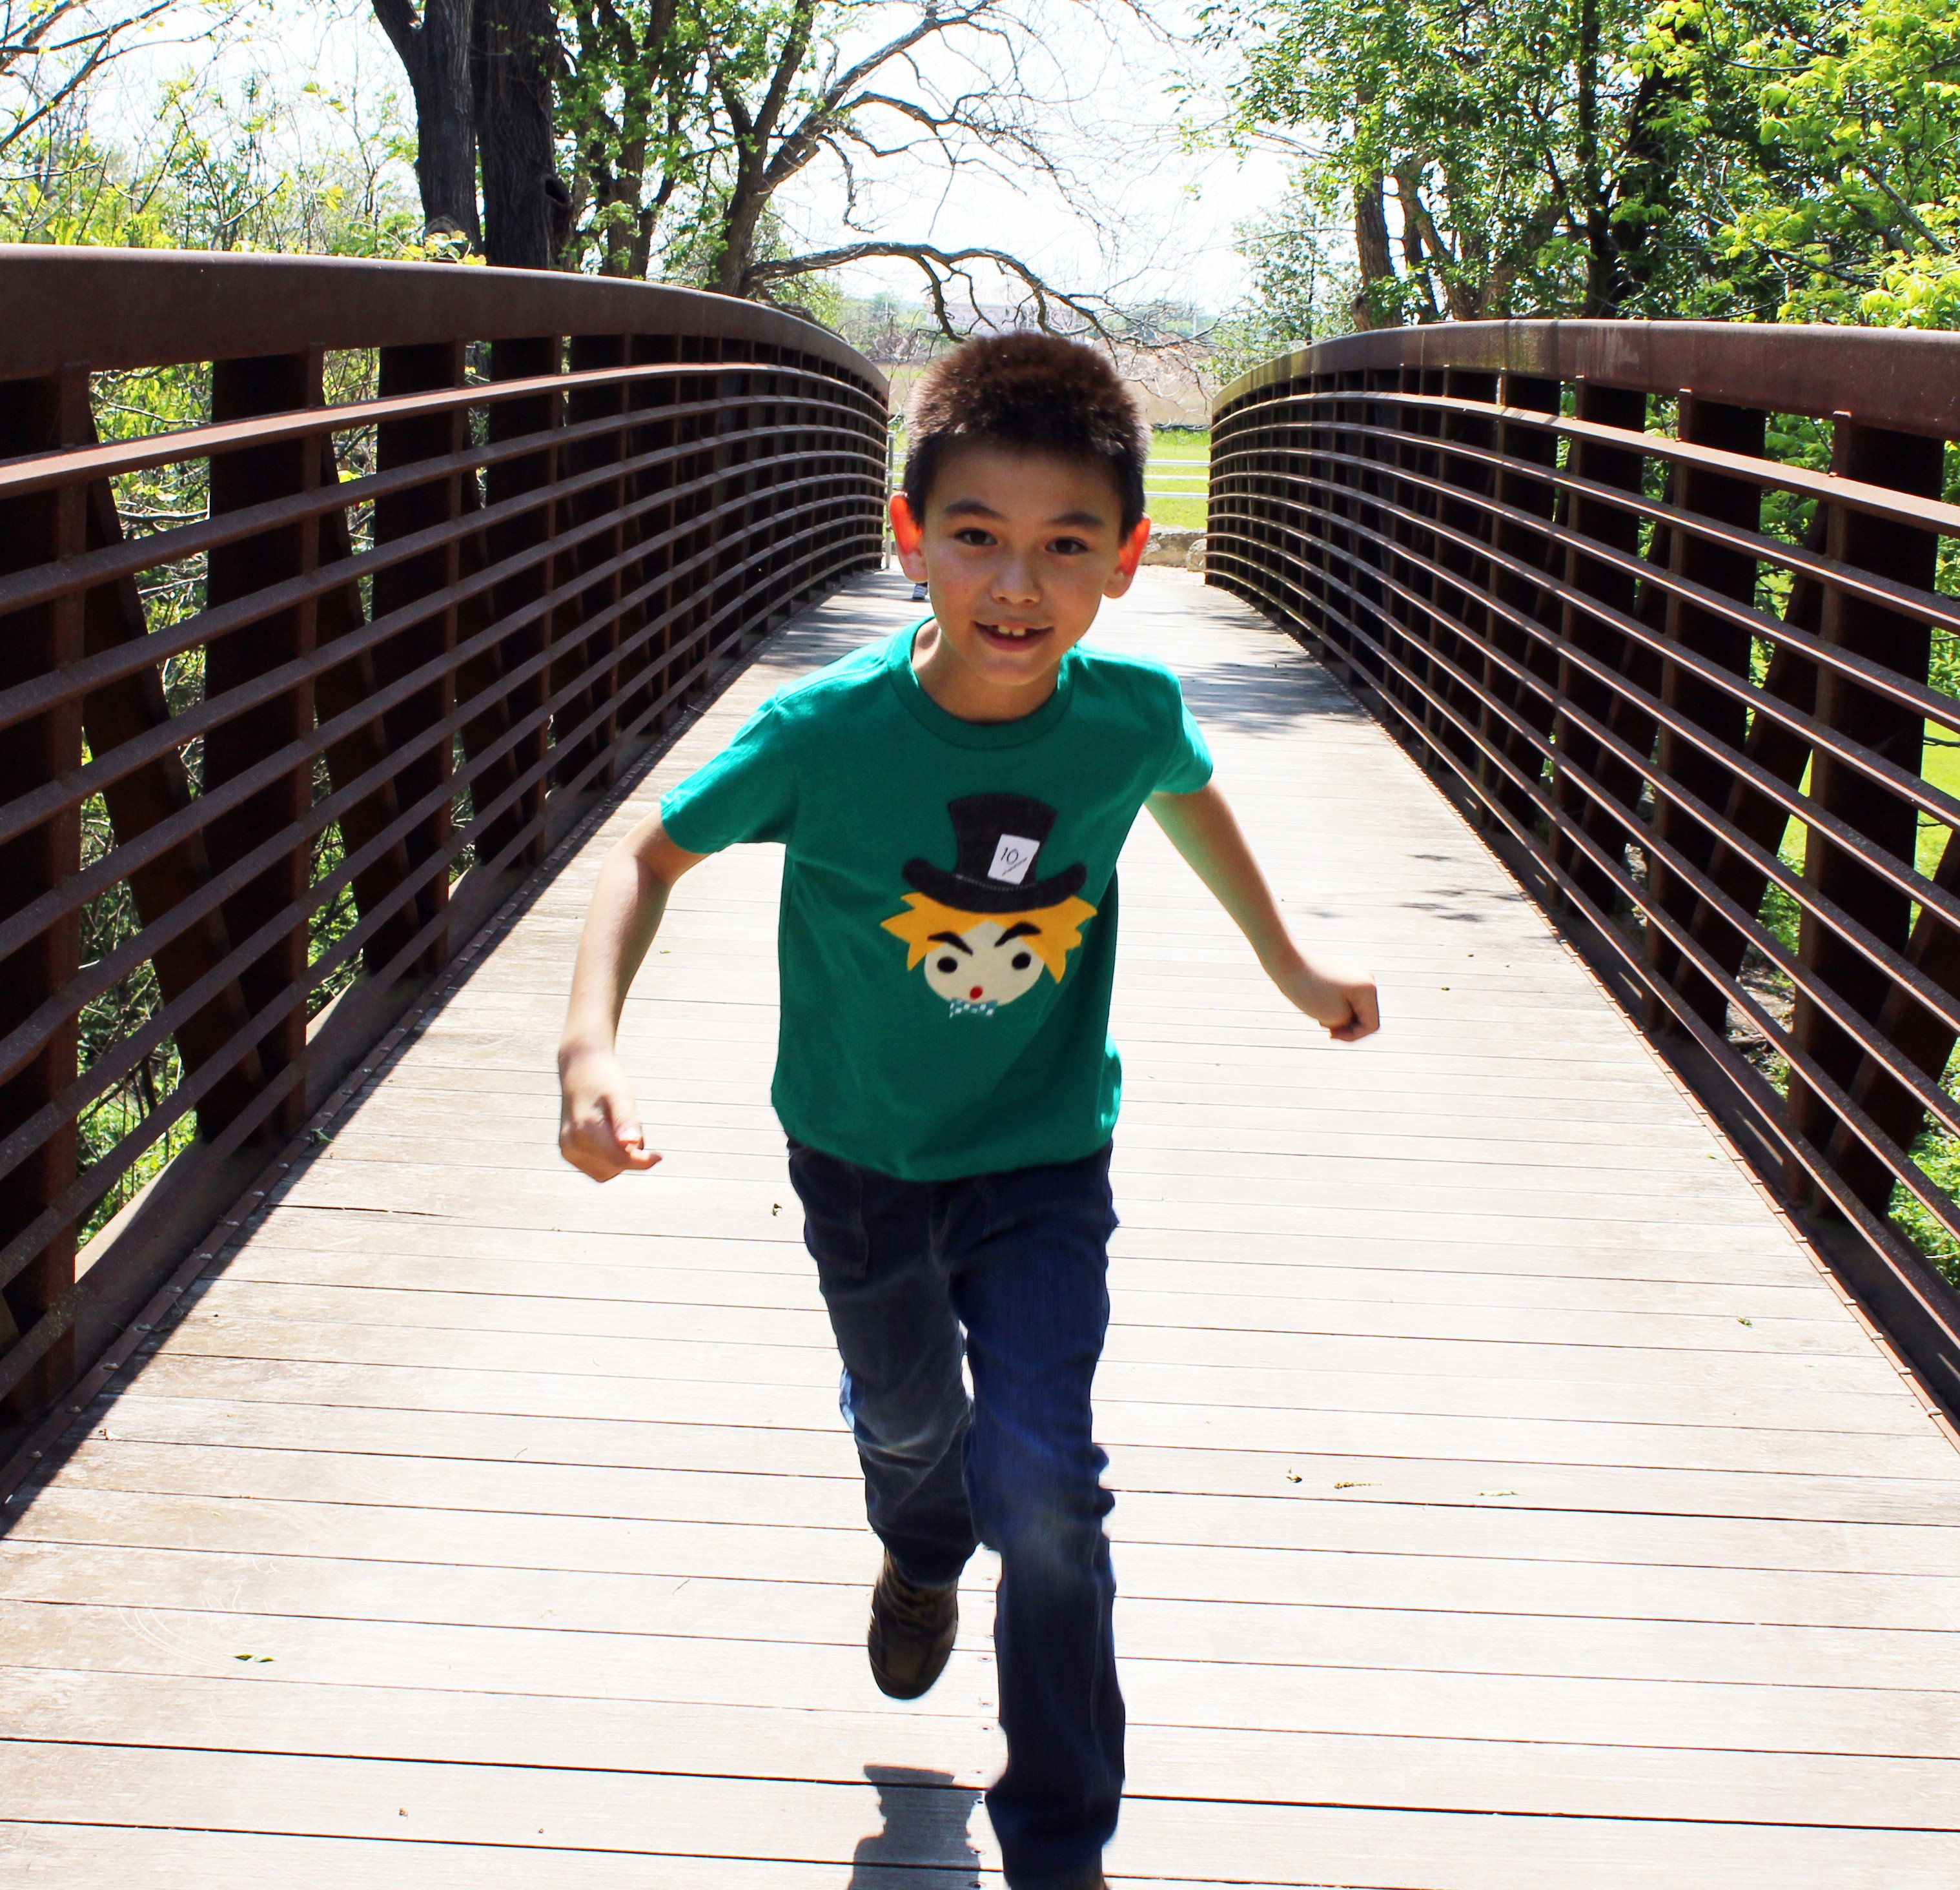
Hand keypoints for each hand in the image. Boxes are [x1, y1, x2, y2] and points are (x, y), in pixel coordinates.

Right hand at [557, 1047, 660, 1180]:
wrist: (581, 1069)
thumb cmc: (605, 1080)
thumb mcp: (621, 1096)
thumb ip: (625, 1120)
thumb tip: (631, 1143)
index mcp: (584, 1130)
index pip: (619, 1160)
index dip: (642, 1161)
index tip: (659, 1156)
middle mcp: (571, 1144)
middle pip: (614, 1168)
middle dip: (631, 1154)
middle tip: (632, 1125)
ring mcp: (567, 1150)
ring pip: (606, 1172)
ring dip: (620, 1158)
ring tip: (618, 1128)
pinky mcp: (568, 1152)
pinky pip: (598, 1168)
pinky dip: (610, 1158)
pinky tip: (611, 1136)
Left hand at [1278, 955, 1379, 1042]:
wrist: (1286, 963)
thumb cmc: (1308, 990)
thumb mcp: (1334, 1017)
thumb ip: (1350, 1023)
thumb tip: (1352, 1016)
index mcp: (1368, 988)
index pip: (1371, 1026)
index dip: (1353, 1036)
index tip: (1330, 1034)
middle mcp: (1366, 980)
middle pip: (1364, 1018)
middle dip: (1345, 1026)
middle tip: (1322, 1023)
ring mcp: (1354, 977)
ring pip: (1353, 1011)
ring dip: (1337, 1019)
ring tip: (1319, 1014)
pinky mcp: (1342, 977)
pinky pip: (1344, 1002)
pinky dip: (1333, 1009)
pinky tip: (1317, 1005)